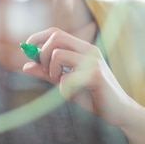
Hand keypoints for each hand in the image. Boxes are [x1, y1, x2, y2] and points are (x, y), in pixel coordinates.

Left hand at [21, 27, 139, 128]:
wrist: (118, 112)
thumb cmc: (92, 95)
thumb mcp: (65, 82)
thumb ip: (47, 73)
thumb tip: (25, 66)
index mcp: (82, 48)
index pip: (55, 32)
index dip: (38, 37)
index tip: (27, 49)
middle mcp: (88, 50)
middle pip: (55, 37)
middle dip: (43, 54)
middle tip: (46, 72)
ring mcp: (93, 61)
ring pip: (58, 55)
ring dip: (52, 71)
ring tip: (61, 84)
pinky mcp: (96, 75)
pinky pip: (67, 77)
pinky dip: (63, 88)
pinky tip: (71, 95)